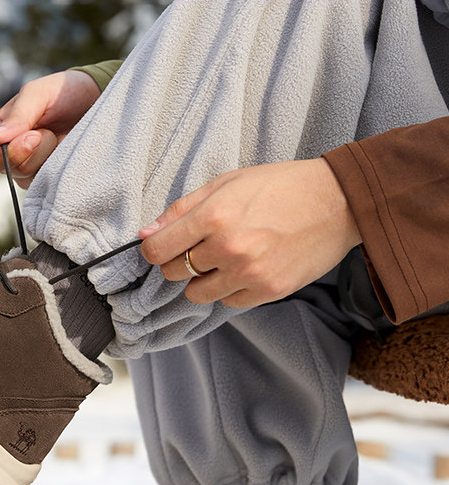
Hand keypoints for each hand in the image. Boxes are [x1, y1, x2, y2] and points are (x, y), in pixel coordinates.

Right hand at [0, 70, 100, 187]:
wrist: (93, 99)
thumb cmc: (61, 92)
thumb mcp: (37, 95)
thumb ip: (17, 116)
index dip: (8, 153)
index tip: (34, 136)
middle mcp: (10, 154)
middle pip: (11, 170)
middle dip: (34, 152)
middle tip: (49, 132)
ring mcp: (30, 168)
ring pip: (30, 179)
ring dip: (48, 157)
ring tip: (58, 137)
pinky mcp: (49, 177)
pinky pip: (49, 184)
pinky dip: (59, 166)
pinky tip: (65, 149)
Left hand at [138, 159, 362, 307]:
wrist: (339, 202)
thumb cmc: (280, 186)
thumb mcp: (227, 183)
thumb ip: (182, 209)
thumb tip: (146, 234)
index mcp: (214, 216)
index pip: (157, 250)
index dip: (153, 250)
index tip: (160, 247)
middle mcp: (228, 248)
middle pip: (174, 273)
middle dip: (179, 262)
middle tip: (201, 247)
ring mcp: (249, 274)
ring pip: (197, 294)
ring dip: (203, 279)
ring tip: (225, 259)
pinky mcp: (268, 291)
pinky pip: (228, 302)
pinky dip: (231, 288)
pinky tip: (248, 267)